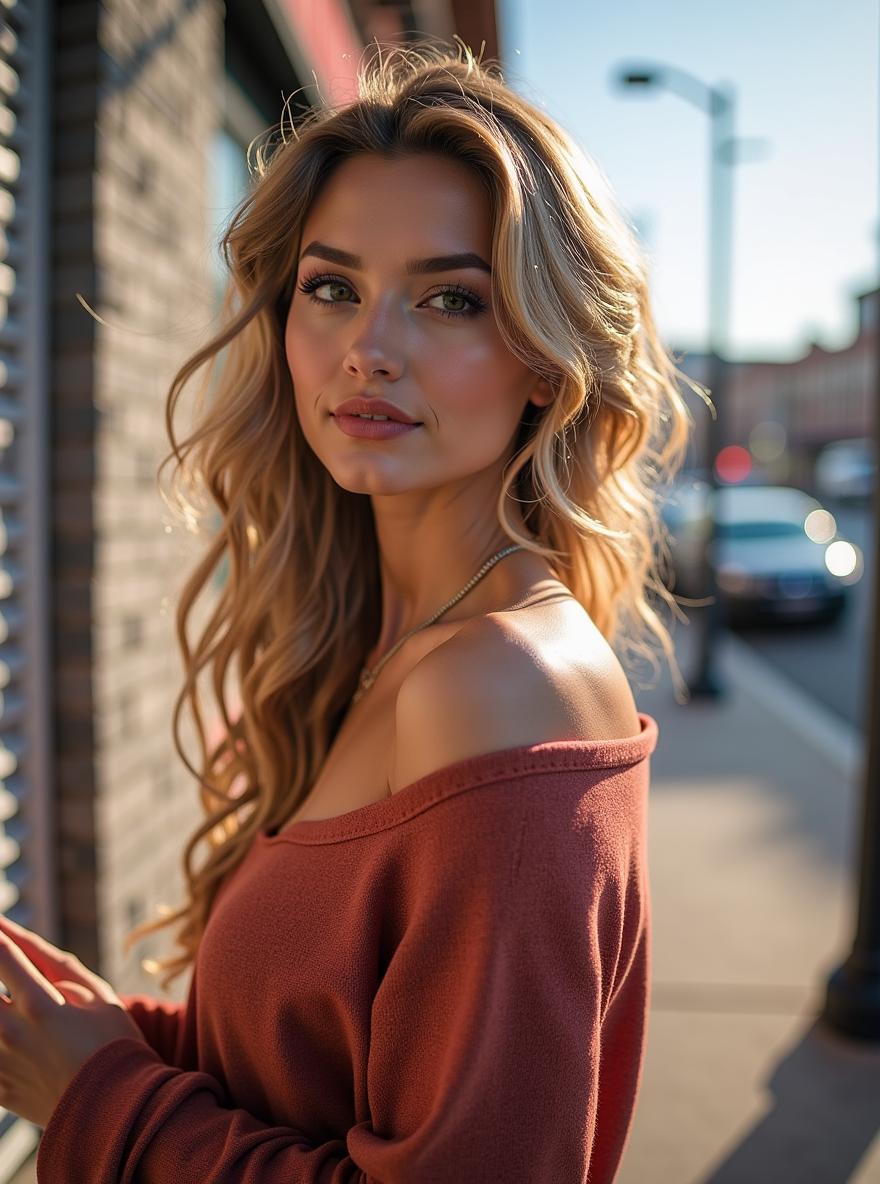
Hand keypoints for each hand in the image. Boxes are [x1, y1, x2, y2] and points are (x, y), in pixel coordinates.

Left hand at [0, 913, 146, 1127]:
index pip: (3, 955)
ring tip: (4, 1002)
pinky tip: (6, 1031)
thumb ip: (59, 968)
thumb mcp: (99, 995)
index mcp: (40, 1005)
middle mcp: (12, 1033)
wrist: (116, 1111)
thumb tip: (22, 945)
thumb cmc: (114, 1044)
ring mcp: (1, 1064)